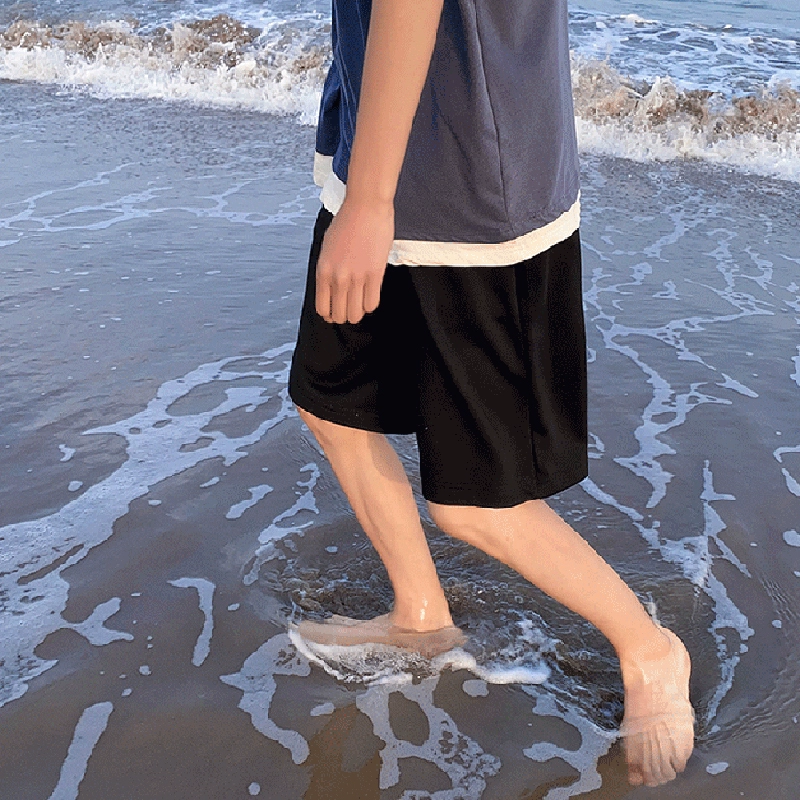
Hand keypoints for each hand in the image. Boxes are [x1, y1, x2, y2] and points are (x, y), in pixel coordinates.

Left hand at [315, 197, 393, 323]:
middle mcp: (338, 277)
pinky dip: (370, 304)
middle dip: (344, 316)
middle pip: (339, 315)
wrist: (365, 207)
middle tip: (349, 308)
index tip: (335, 312)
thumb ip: (328, 271)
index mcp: (323, 271)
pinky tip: (370, 295)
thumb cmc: (347, 222)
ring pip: (356, 314)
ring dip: (358, 313)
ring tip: (360, 303)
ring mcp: (357, 277)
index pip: (322, 308)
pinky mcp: (375, 274)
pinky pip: (372, 304)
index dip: (329, 315)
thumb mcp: (327, 248)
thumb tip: (332, 290)